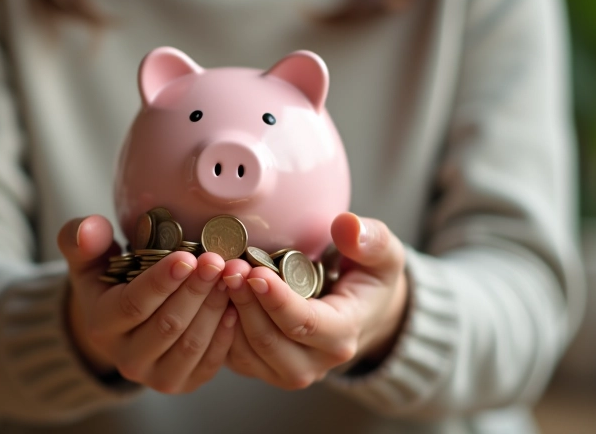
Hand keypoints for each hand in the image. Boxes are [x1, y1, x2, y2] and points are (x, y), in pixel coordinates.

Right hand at [58, 215, 237, 393]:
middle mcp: (126, 359)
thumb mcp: (88, 259)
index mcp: (101, 326)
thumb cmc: (108, 282)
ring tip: (229, 278)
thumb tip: (88, 229)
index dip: (162, 282)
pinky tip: (233, 306)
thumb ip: (81, 239)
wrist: (122, 326)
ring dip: (213, 309)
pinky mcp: (184, 383)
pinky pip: (209, 362)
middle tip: (217, 261)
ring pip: (190, 344)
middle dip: (195, 290)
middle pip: (167, 325)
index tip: (187, 257)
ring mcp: (156, 377)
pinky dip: (224, 334)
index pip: (133, 305)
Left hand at [223, 212, 407, 389]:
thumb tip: (346, 225)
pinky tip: (212, 292)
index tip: (255, 272)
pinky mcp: (260, 368)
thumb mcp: (383, 256)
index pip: (304, 324)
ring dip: (226, 312)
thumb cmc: (369, 282)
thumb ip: (370, 240)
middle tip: (229, 265)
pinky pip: (231, 355)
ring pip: (245, 350)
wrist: (361, 315)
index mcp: (343, 335)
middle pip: (268, 339)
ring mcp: (284, 370)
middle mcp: (313, 363)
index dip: (276, 300)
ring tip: (217, 274)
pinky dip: (217, 324)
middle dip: (244, 301)